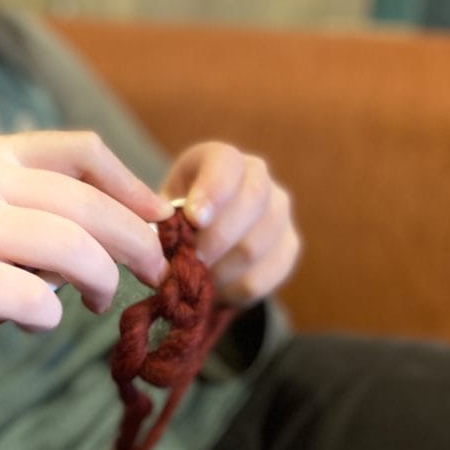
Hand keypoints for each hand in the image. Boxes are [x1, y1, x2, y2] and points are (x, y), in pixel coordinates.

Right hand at [0, 131, 172, 340]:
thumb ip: (55, 211)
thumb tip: (148, 224)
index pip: (82, 151)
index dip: (133, 187)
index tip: (162, 221)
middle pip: (86, 205)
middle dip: (137, 244)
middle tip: (156, 274)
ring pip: (70, 249)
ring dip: (101, 283)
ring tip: (97, 302)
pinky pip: (35, 299)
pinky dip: (49, 319)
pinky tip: (33, 323)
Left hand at [161, 142, 299, 306]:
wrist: (203, 244)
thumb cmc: (176, 222)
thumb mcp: (161, 212)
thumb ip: (160, 223)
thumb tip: (160, 245)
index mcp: (221, 160)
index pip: (227, 162)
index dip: (213, 190)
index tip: (194, 218)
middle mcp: (258, 177)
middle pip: (253, 201)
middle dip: (215, 238)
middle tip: (190, 260)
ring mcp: (279, 211)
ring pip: (255, 245)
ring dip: (220, 270)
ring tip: (198, 277)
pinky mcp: (289, 246)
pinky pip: (265, 275)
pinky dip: (234, 289)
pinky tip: (217, 289)